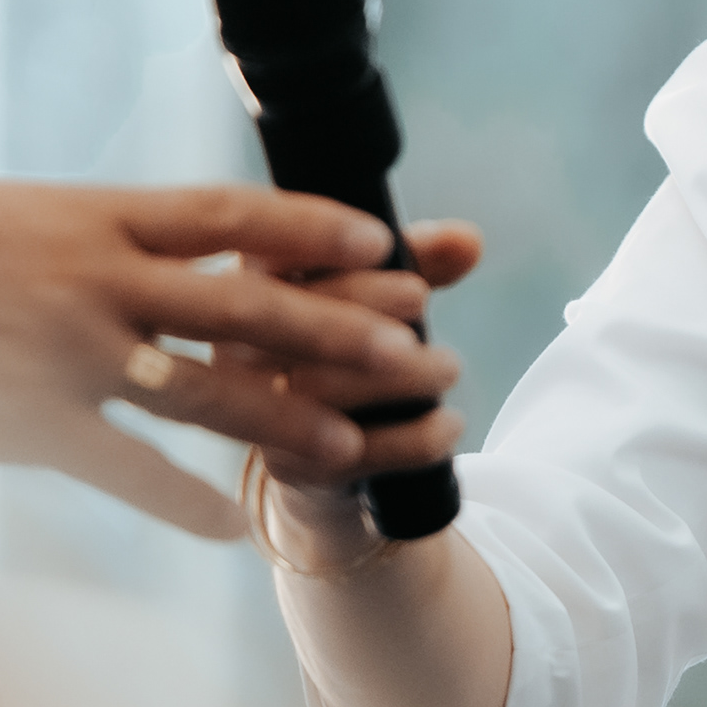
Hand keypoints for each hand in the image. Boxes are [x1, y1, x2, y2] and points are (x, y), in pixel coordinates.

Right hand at [0, 183, 460, 538]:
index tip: (385, 237)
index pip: (230, 214)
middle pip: (247, 304)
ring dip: (288, 422)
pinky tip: (229, 532)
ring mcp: (66, 353)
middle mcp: (94, 277)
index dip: (314, 227)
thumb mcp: (3, 215)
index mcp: (92, 214)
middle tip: (419, 350)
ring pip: (206, 390)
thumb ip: (85, 232)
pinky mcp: (27, 424)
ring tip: (357, 449)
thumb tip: (145, 232)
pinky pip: (126, 471)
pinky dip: (181, 503)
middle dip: (342, 328)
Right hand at [219, 219, 482, 569]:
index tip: (383, 244)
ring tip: (449, 367)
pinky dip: (408, 439)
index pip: (275, 255)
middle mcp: (240, 344)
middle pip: (287, 318)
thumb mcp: (384, 295)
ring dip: (396, 375)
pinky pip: (345, 454)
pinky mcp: (285, 465)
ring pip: (318, 388)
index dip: (322, 244)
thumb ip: (422, 261)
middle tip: (420, 298)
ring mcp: (256, 409)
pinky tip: (448, 425)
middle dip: (360, 304)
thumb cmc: (353, 351)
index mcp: (255, 284)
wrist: (325, 453)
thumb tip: (466, 241)